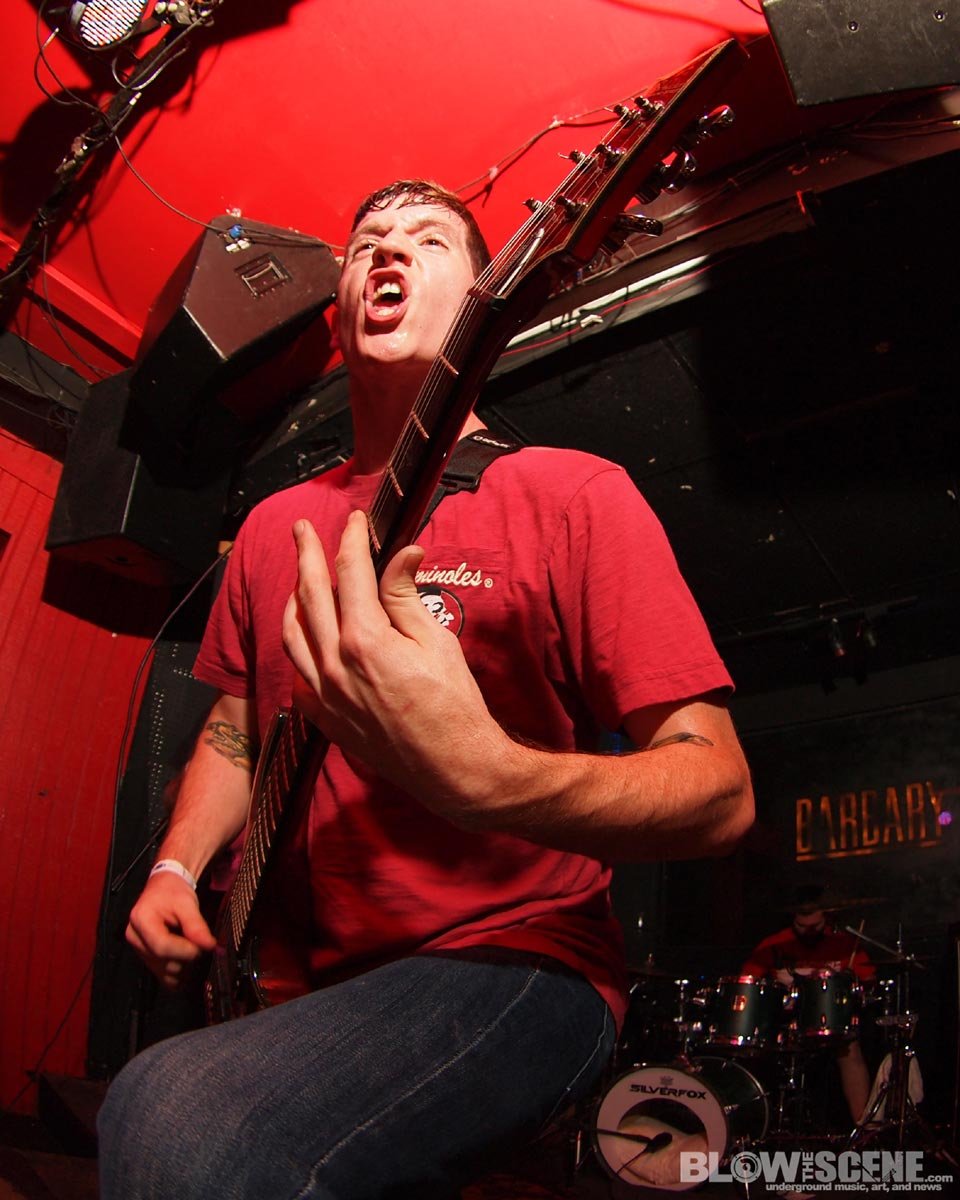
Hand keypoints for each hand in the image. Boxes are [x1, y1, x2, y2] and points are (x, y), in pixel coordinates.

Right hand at [126, 872, 216, 988]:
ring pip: (165, 973)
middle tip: (199, 943)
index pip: (162, 946)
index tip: (204, 945)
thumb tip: (210, 946)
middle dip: (187, 957)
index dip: (186, 950)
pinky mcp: (146, 960)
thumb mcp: (187, 903)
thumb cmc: (173, 893)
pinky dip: (179, 973)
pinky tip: (186, 959)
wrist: (164, 890)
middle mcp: (135, 939)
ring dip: (184, 966)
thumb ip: (196, 925)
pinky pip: (164, 977)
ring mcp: (139, 952)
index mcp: (141, 920)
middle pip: (164, 962)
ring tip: (192, 947)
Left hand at [282, 512, 513, 821]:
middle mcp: (336, 666)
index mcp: (365, 641)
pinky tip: (309, 638)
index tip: (355, 522)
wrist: (453, 768)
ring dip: (293, 600)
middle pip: (310, 595)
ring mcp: (325, 695)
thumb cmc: (454, 706)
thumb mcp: (436, 641)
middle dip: (305, 554)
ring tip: (299, 579)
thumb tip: (402, 554)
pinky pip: (299, 674)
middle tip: (301, 529)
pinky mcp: (325, 719)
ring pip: (292, 635)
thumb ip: (406, 595)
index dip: (350, 540)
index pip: (349, 573)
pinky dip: (299, 648)